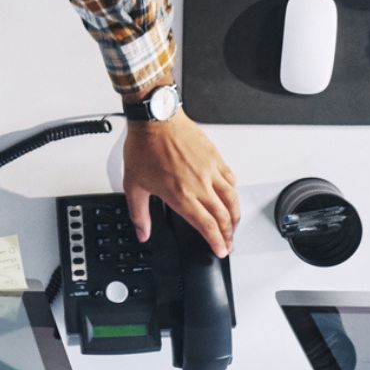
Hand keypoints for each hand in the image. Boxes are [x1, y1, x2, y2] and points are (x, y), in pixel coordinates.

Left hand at [121, 113, 239, 257]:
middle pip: (223, 216)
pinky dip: (234, 192)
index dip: (216, 242)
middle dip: (229, 234)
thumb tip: (142, 233)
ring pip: (232, 199)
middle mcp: (199, 185)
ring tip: (234, 225)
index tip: (220, 250)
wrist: (155, 118)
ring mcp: (210, 170)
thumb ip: (139, 214)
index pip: (206, 226)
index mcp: (180, 195)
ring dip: (235, 216)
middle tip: (229, 243)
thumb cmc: (145, 147)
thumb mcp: (134, 185)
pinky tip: (231, 196)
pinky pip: (231, 178)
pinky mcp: (215, 157)